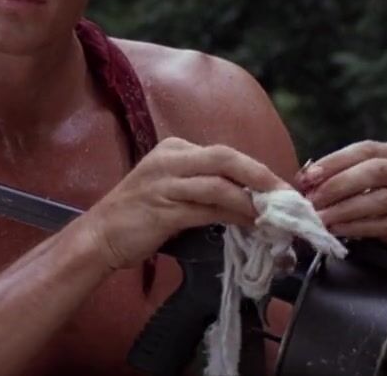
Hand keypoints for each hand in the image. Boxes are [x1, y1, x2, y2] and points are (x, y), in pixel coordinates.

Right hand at [84, 137, 290, 269]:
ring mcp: (165, 183)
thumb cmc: (137, 215)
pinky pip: (208, 209)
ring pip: (219, 184)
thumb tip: (250, 197)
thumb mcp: (172, 190)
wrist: (99, 235)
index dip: (257, 170)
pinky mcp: (163, 209)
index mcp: (173, 150)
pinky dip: (234, 217)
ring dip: (252, 201)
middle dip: (261, 176)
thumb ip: (205, 187)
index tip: (281, 189)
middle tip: (288, 197)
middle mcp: (169, 160)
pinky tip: (250, 225)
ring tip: (274, 216)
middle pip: (226, 159)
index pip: (224, 154)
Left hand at [299, 141, 386, 280]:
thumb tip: (303, 181)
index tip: (306, 178)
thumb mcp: (370, 188)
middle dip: (337, 185)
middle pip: (375, 171)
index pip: (365, 150)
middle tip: (311, 200)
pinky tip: (339, 230)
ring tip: (321, 218)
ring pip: (381, 199)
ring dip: (344, 209)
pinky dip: (359, 227)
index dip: (334, 162)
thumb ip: (343, 179)